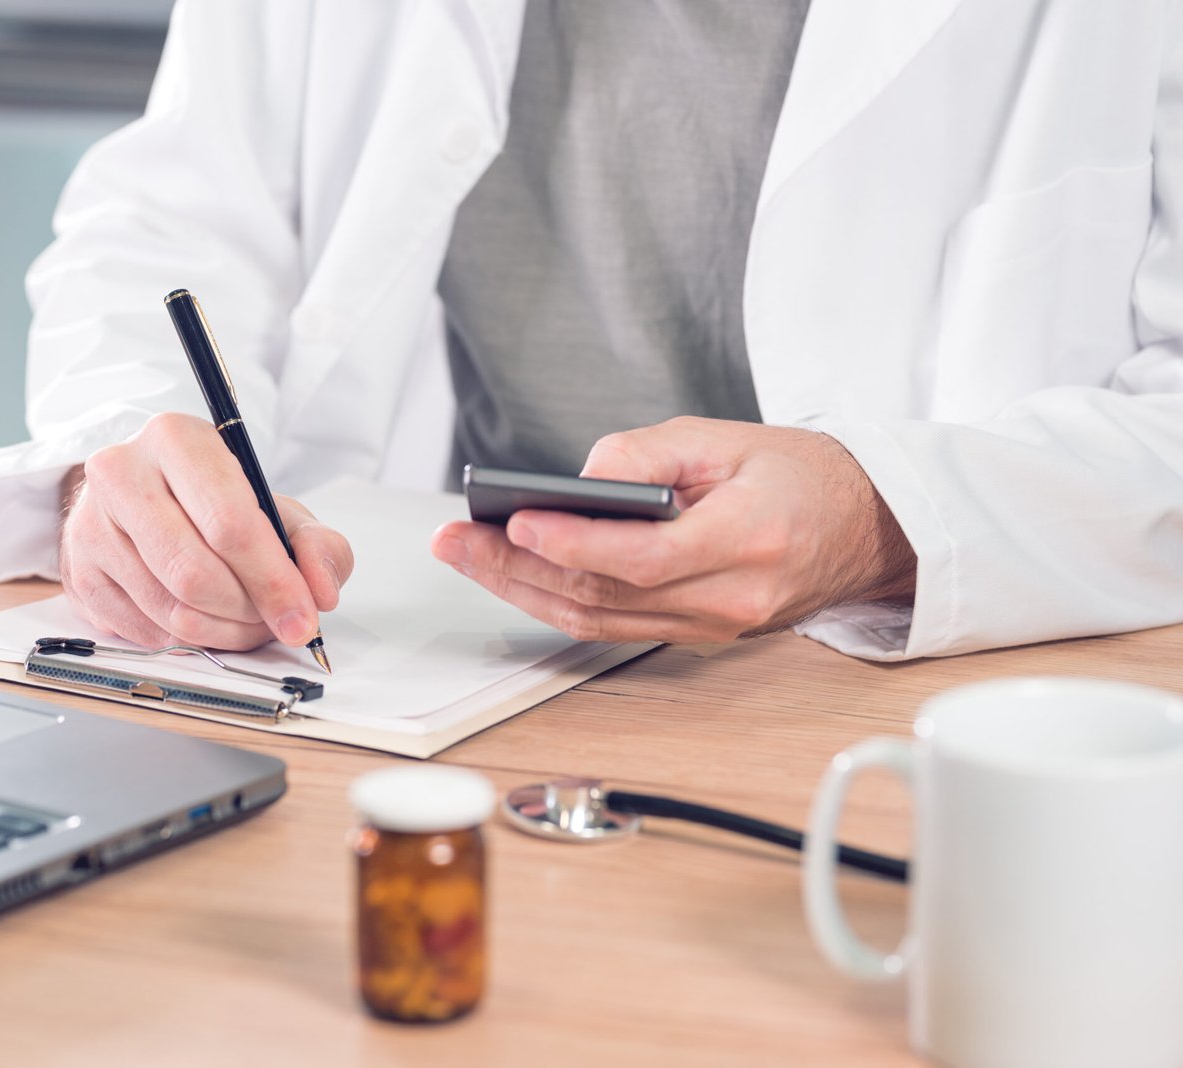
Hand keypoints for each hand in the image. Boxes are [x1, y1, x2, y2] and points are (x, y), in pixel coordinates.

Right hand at [58, 412, 353, 649]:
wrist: (149, 495)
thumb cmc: (216, 501)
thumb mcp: (279, 508)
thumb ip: (317, 545)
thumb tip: (321, 591)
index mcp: (176, 439)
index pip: (229, 523)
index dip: (273, 581)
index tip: (303, 617)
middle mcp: (121, 472)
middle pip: (194, 573)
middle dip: (247, 611)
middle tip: (274, 622)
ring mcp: (89, 523)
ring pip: (168, 609)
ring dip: (221, 632)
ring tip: (245, 622)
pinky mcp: (77, 570)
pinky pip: (142, 630)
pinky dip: (186, 640)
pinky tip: (206, 621)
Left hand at [430, 417, 915, 643]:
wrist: (865, 527)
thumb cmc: (800, 474)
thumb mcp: (728, 436)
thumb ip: (650, 453)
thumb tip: (578, 478)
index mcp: (749, 540)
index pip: (645, 557)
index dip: (573, 544)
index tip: (515, 520)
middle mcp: (731, 598)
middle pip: (606, 597)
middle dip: (518, 568)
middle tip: (456, 540)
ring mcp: (714, 627)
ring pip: (599, 622)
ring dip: (523, 591)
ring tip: (466, 555)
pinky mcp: (699, 636)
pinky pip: (615, 628)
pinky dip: (559, 602)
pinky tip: (514, 574)